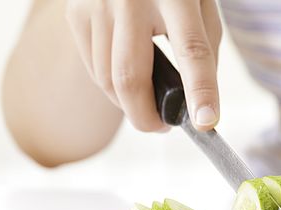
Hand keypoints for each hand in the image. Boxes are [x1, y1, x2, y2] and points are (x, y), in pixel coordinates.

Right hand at [65, 0, 222, 131]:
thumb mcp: (200, 2)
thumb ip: (203, 47)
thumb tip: (196, 103)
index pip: (191, 49)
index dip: (200, 90)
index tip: (205, 123)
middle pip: (130, 78)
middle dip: (146, 117)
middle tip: (161, 127)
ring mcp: (97, 5)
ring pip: (107, 81)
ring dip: (129, 103)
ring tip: (147, 98)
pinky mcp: (76, 13)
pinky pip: (93, 69)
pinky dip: (111, 83)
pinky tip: (126, 71)